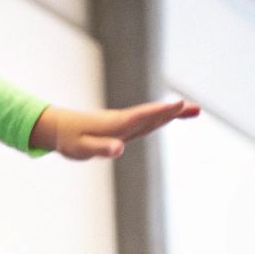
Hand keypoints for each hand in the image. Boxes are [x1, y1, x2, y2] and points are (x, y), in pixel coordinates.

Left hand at [29, 98, 200, 159]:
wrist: (58, 128)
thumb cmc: (69, 139)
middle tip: (196, 108)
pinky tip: (171, 118)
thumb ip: (101, 148)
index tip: (179, 104)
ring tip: (194, 110)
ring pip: (152, 117)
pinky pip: (147, 122)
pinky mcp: (123, 127)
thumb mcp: (82, 148)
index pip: (142, 116)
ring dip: (172, 113)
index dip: (160, 111)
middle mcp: (123, 121)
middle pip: (153, 115)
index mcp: (115, 125)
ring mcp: (124, 123)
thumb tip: (120, 149)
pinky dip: (162, 118)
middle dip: (174, 111)